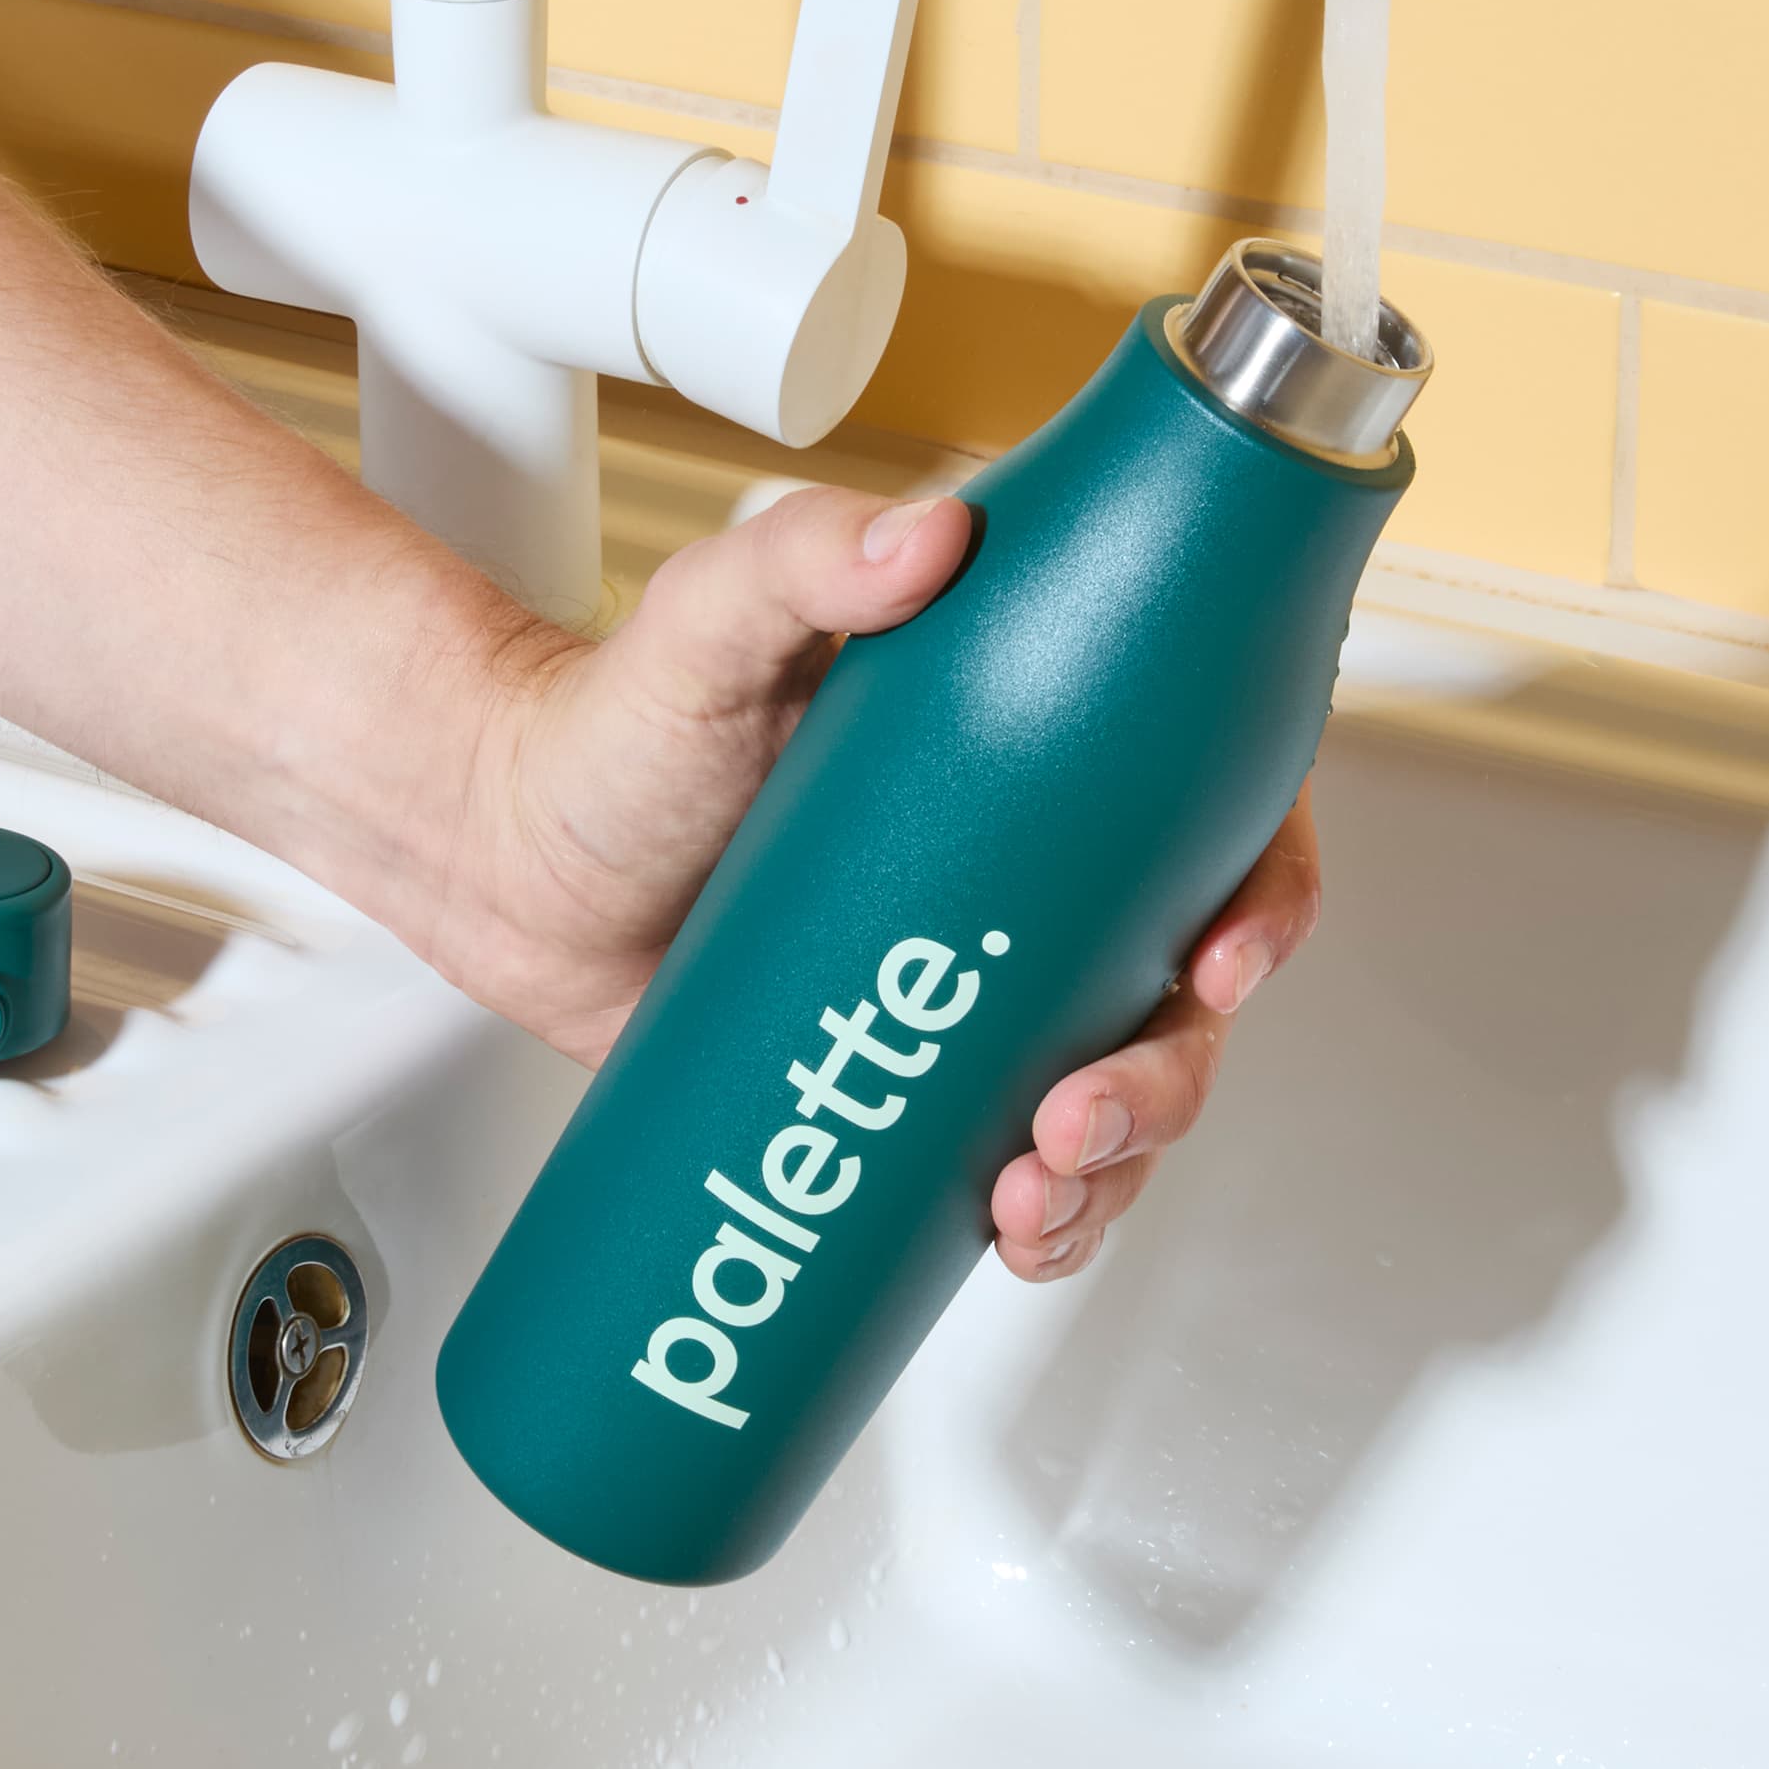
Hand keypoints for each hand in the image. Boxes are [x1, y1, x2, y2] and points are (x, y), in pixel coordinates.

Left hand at [437, 486, 1318, 1278]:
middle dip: (1170, 1073)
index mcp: (1035, 741)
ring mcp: (983, 977)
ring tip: (1024, 1196)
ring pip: (1122, 1085)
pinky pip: (1026, 1155)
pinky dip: (1048, 1213)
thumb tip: (928, 536)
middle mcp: (1035, 861)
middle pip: (1184, 980)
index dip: (1262, 891)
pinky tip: (1009, 1233)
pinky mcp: (918, 1073)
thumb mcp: (710, 621)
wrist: (506, 858)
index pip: (1216, 806)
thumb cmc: (614, 724)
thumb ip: (804, 556)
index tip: (1220, 958)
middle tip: (1075, 1115)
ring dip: (1117, 1164)